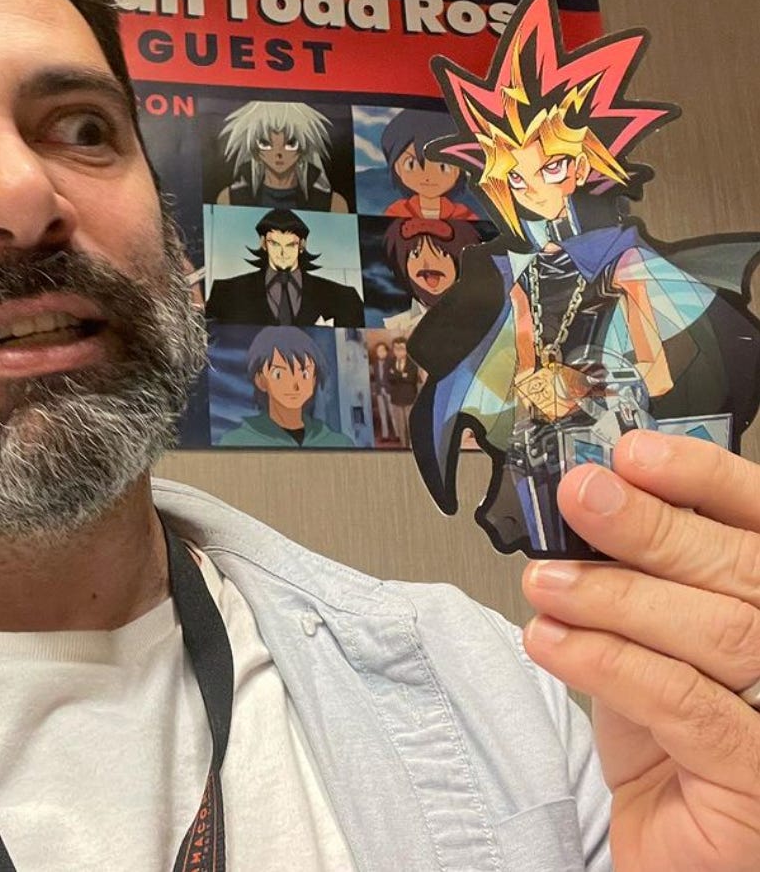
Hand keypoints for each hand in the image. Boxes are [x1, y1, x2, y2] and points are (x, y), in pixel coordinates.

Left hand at [520, 428, 759, 871]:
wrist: (667, 848)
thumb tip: (586, 499)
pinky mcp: (759, 781)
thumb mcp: (644, 642)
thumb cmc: (663, 742)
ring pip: (721, 632)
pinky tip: (553, 641)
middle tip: (580, 498)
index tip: (636, 454)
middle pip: (746, 572)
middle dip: (654, 525)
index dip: (708, 480)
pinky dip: (607, 660)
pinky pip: (685, 703)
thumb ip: (631, 578)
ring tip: (547, 585)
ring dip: (616, 595)